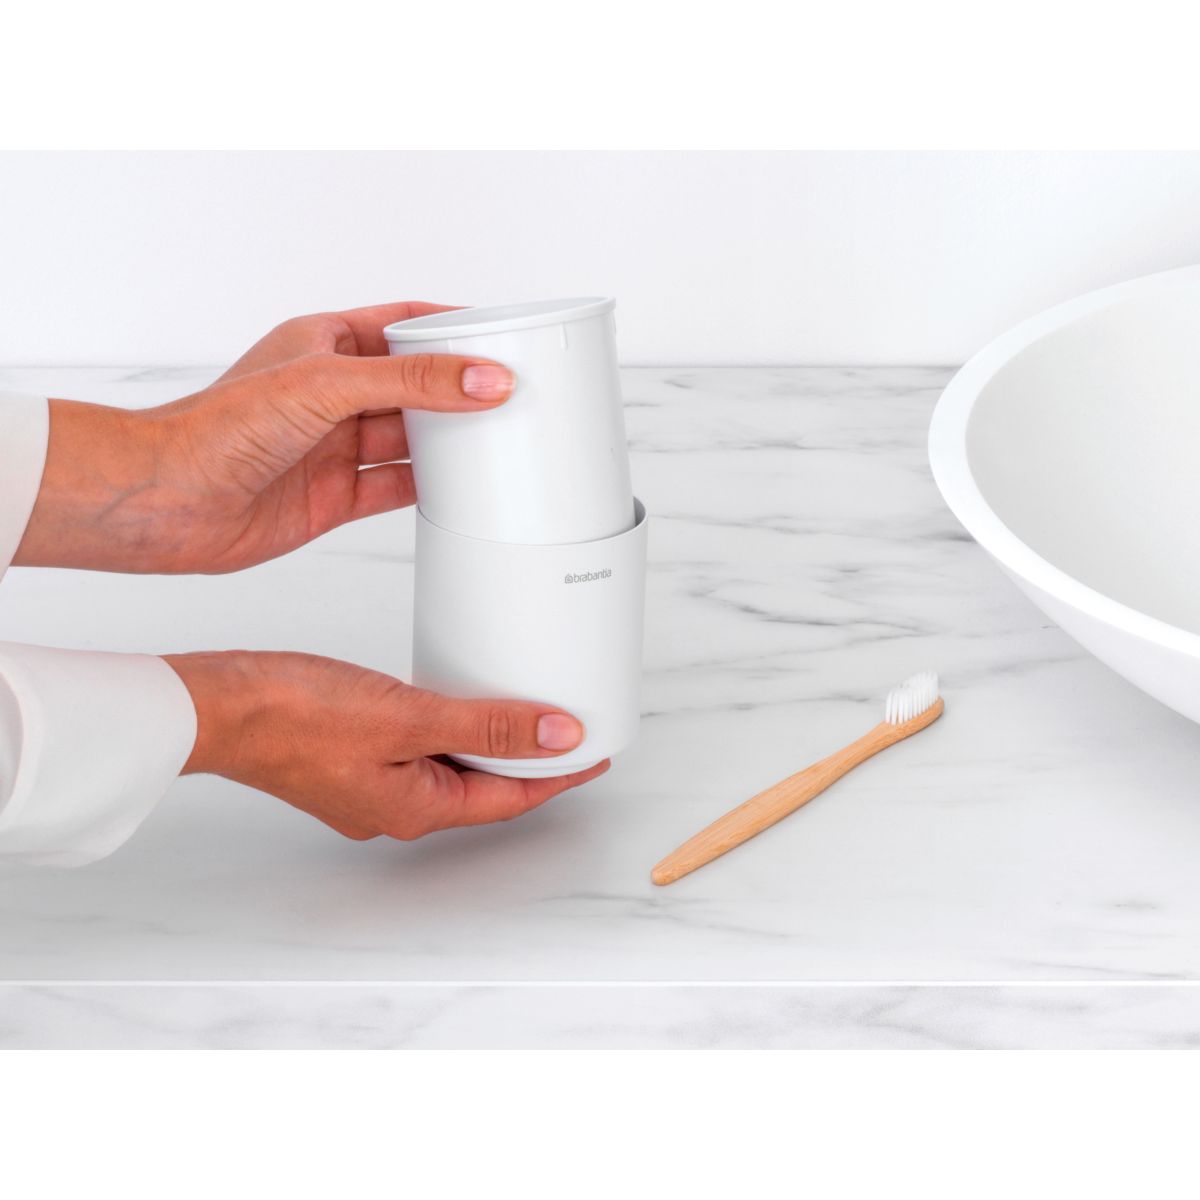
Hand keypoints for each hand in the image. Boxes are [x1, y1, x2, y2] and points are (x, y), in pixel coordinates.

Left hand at [15, 302, 515, 572]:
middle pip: (415, 385)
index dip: (452, 326)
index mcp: (325, 344)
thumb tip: (481, 378)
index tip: (499, 332)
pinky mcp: (336, 495)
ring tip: (499, 438)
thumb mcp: (328, 385)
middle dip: (460, 388)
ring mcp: (335, 445)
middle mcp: (332, 394)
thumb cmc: (217, 428)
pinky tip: (460, 485)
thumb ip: (412, 382)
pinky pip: (397, 486)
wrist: (170, 501)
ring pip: (411, 438)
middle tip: (511, 391)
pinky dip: (430, 487)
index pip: (403, 324)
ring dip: (450, 440)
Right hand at [163, 650, 608, 840]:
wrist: (224, 704)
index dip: (560, 775)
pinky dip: (452, 733)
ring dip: (491, 746)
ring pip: (454, 770)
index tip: (595, 754)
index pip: (512, 798)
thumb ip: (487, 727)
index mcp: (417, 809)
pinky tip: (456, 708)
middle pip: (485, 789)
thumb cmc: (297, 716)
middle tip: (569, 731)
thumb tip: (556, 736)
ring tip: (524, 715)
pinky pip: (422, 753)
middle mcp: (397, 808)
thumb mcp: (411, 717)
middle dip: (530, 763)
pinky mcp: (353, 760)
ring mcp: (372, 786)